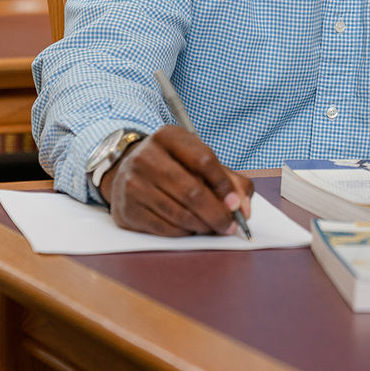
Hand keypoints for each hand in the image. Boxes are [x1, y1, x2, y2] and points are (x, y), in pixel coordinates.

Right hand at [99, 125, 253, 236]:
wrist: (126, 172)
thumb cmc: (172, 166)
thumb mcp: (199, 161)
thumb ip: (230, 181)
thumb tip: (243, 209)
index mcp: (168, 137)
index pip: (204, 160)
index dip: (224, 185)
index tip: (236, 205)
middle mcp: (146, 157)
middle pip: (191, 191)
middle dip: (216, 213)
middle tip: (229, 226)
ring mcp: (132, 183)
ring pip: (178, 213)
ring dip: (202, 226)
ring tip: (212, 228)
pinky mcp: (126, 209)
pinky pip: (163, 227)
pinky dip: (183, 233)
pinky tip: (190, 229)